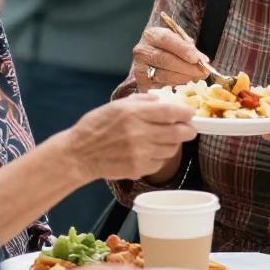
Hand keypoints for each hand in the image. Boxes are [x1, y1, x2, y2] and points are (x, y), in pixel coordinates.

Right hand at [67, 94, 196, 180]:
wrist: (79, 154)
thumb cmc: (96, 126)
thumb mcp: (117, 105)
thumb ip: (142, 101)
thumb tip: (162, 100)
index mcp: (134, 114)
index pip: (171, 113)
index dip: (186, 113)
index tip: (190, 113)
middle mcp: (140, 133)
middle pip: (178, 133)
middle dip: (188, 130)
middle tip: (189, 128)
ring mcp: (140, 153)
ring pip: (172, 149)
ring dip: (174, 144)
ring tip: (167, 139)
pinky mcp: (138, 169)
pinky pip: (160, 162)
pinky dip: (161, 156)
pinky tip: (152, 151)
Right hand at [131, 25, 208, 90]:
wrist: (151, 56)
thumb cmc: (168, 47)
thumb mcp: (178, 41)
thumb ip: (189, 49)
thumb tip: (203, 62)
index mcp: (152, 35)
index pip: (167, 40)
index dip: (183, 49)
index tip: (197, 59)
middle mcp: (142, 50)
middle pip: (165, 60)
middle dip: (187, 67)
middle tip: (203, 72)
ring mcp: (139, 68)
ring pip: (163, 74)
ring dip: (183, 77)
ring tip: (196, 77)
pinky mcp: (141, 82)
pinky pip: (160, 85)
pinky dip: (176, 84)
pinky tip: (185, 82)